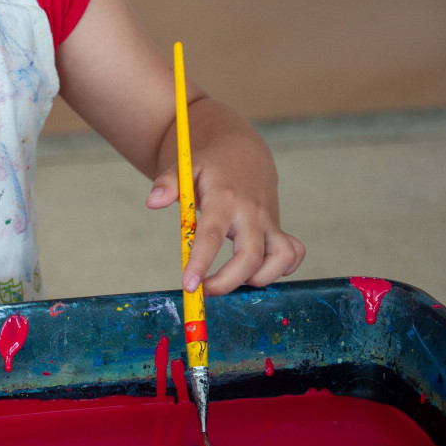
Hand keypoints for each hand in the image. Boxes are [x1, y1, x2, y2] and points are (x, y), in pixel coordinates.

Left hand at [146, 122, 304, 295]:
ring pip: (280, 258)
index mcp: (224, 199)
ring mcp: (269, 221)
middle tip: (203, 292)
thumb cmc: (209, 167)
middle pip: (250, 256)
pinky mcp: (278, 228)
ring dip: (257, 279)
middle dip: (227, 282)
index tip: (189, 286)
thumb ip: (167, 184)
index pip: (212, 235)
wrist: (242, 154)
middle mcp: (251, 212)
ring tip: (230, 280)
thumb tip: (152, 202)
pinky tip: (256, 271)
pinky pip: (293, 254)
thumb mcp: (185, 168)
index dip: (201, 262)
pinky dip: (282, 269)